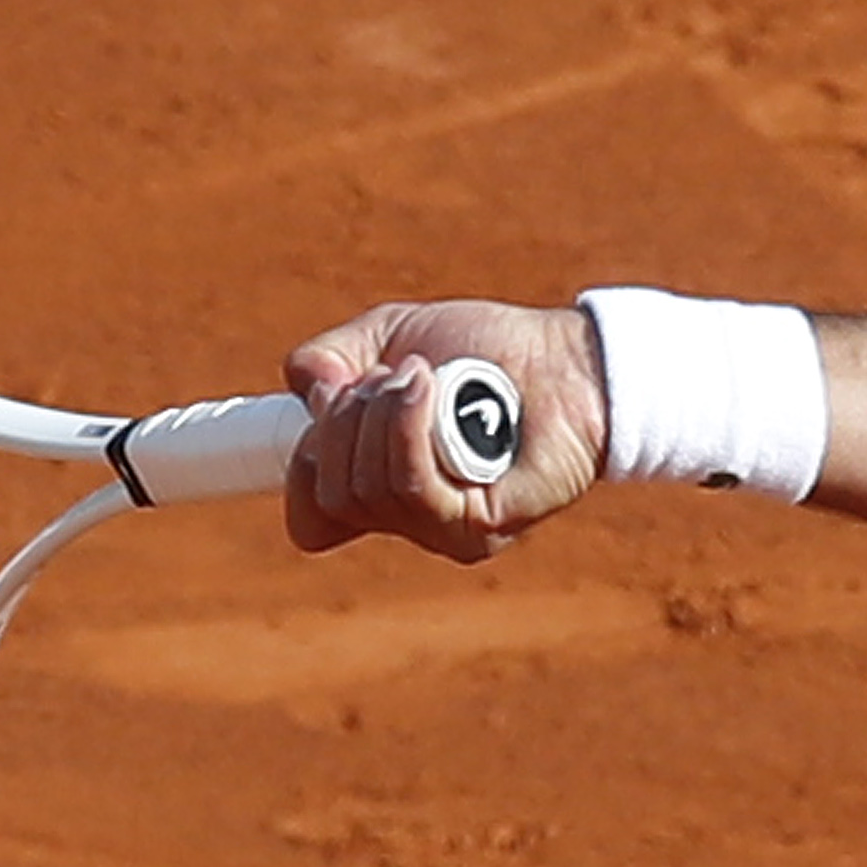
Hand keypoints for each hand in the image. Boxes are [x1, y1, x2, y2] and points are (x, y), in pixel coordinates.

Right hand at [282, 298, 608, 560]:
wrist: (565, 356)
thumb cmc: (488, 350)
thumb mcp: (389, 337)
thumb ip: (329, 360)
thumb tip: (307, 389)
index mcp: (382, 489)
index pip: (311, 521)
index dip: (301, 466)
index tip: (331, 401)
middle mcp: (410, 520)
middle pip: (331, 495)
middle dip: (346, 420)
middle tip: (392, 376)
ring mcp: (444, 529)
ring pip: (365, 490)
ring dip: (381, 414)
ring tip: (424, 376)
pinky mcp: (480, 527)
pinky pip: (411, 487)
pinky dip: (408, 427)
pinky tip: (432, 389)